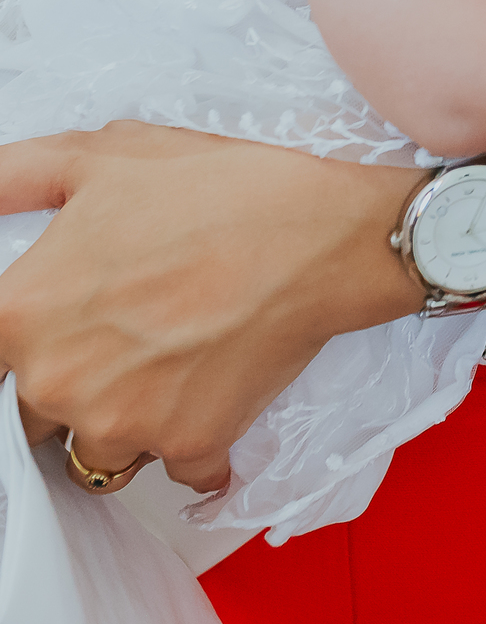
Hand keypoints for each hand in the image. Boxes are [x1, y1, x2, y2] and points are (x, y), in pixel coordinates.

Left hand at [0, 124, 419, 490]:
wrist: (317, 232)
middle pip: (30, 419)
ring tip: (169, 357)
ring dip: (124, 419)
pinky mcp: (187, 447)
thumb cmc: (217, 190)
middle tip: (123, 331)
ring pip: (97, 452)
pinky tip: (210, 386)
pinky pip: (173, 469)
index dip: (18, 349)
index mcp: (23, 313)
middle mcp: (60, 383)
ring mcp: (124, 423)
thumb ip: (15, 177)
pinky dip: (190, 440)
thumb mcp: (101, 155)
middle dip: (69, 383)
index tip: (53, 335)